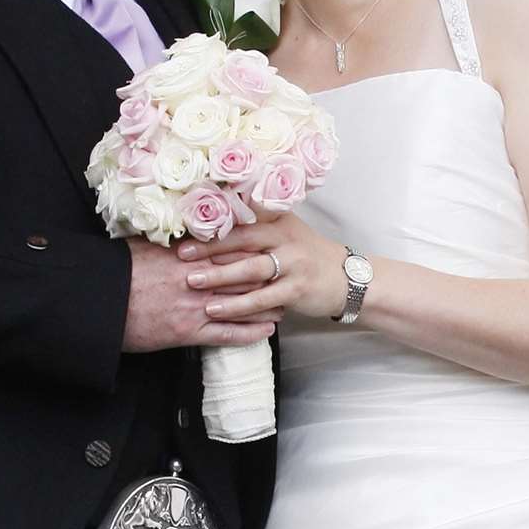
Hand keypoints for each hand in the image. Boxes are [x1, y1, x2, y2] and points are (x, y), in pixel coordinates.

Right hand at [122, 237, 281, 351]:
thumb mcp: (144, 248)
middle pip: (244, 275)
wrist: (99, 302)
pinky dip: (250, 333)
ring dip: (267, 304)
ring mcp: (196, 306)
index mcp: (188, 256)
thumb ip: (169, 242)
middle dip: (269, 276)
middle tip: (287, 275)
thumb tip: (182, 234)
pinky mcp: (188, 332)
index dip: (255, 249)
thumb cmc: (117, 272)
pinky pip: (227, 334)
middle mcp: (198, 279)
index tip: (271, 248)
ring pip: (243, 304)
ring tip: (285, 303)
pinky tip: (266, 331)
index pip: (231, 249)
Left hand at [177, 212, 350, 321]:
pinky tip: (216, 308)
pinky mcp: (298, 288)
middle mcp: (285, 237)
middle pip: (242, 239)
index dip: (213, 226)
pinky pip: (262, 298)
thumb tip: (214, 226)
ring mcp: (293, 263)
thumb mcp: (286, 233)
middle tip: (181, 256)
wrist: (347, 279)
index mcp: (278, 220)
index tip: (185, 231)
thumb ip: (257, 228)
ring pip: (250, 269)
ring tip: (192, 282)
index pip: (241, 219)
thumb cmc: (308, 257)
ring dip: (219, 276)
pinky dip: (237, 304)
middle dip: (209, 248)